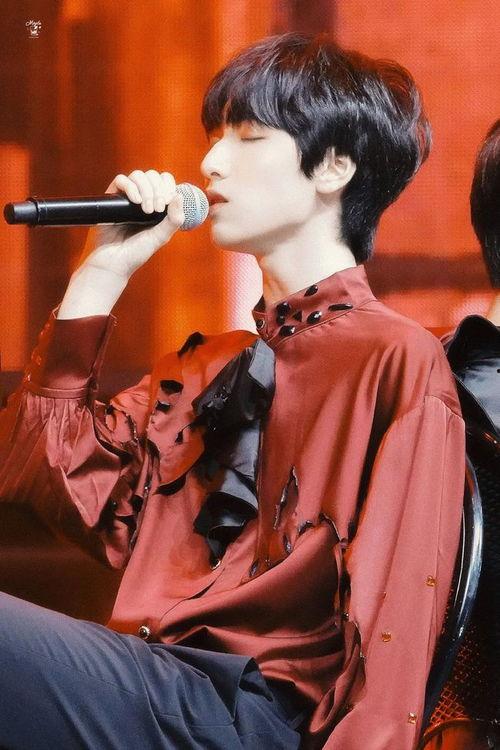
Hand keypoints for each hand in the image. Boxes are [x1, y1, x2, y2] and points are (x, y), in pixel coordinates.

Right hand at [58, 170, 184, 318]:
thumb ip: (174, 219)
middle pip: (153, 176)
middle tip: (156, 210)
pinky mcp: (112, 198)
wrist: (113, 261)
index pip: (165, 182)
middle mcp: (142, 198)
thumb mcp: (161, 237)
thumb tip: (179, 195)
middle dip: (158, 190)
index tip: (167, 203)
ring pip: (138, 175)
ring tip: (146, 210)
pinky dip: (130, 187)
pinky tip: (135, 201)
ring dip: (146, 189)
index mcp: (156, 205)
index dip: (168, 186)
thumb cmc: (137, 252)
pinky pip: (121, 180)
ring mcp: (126, 197)